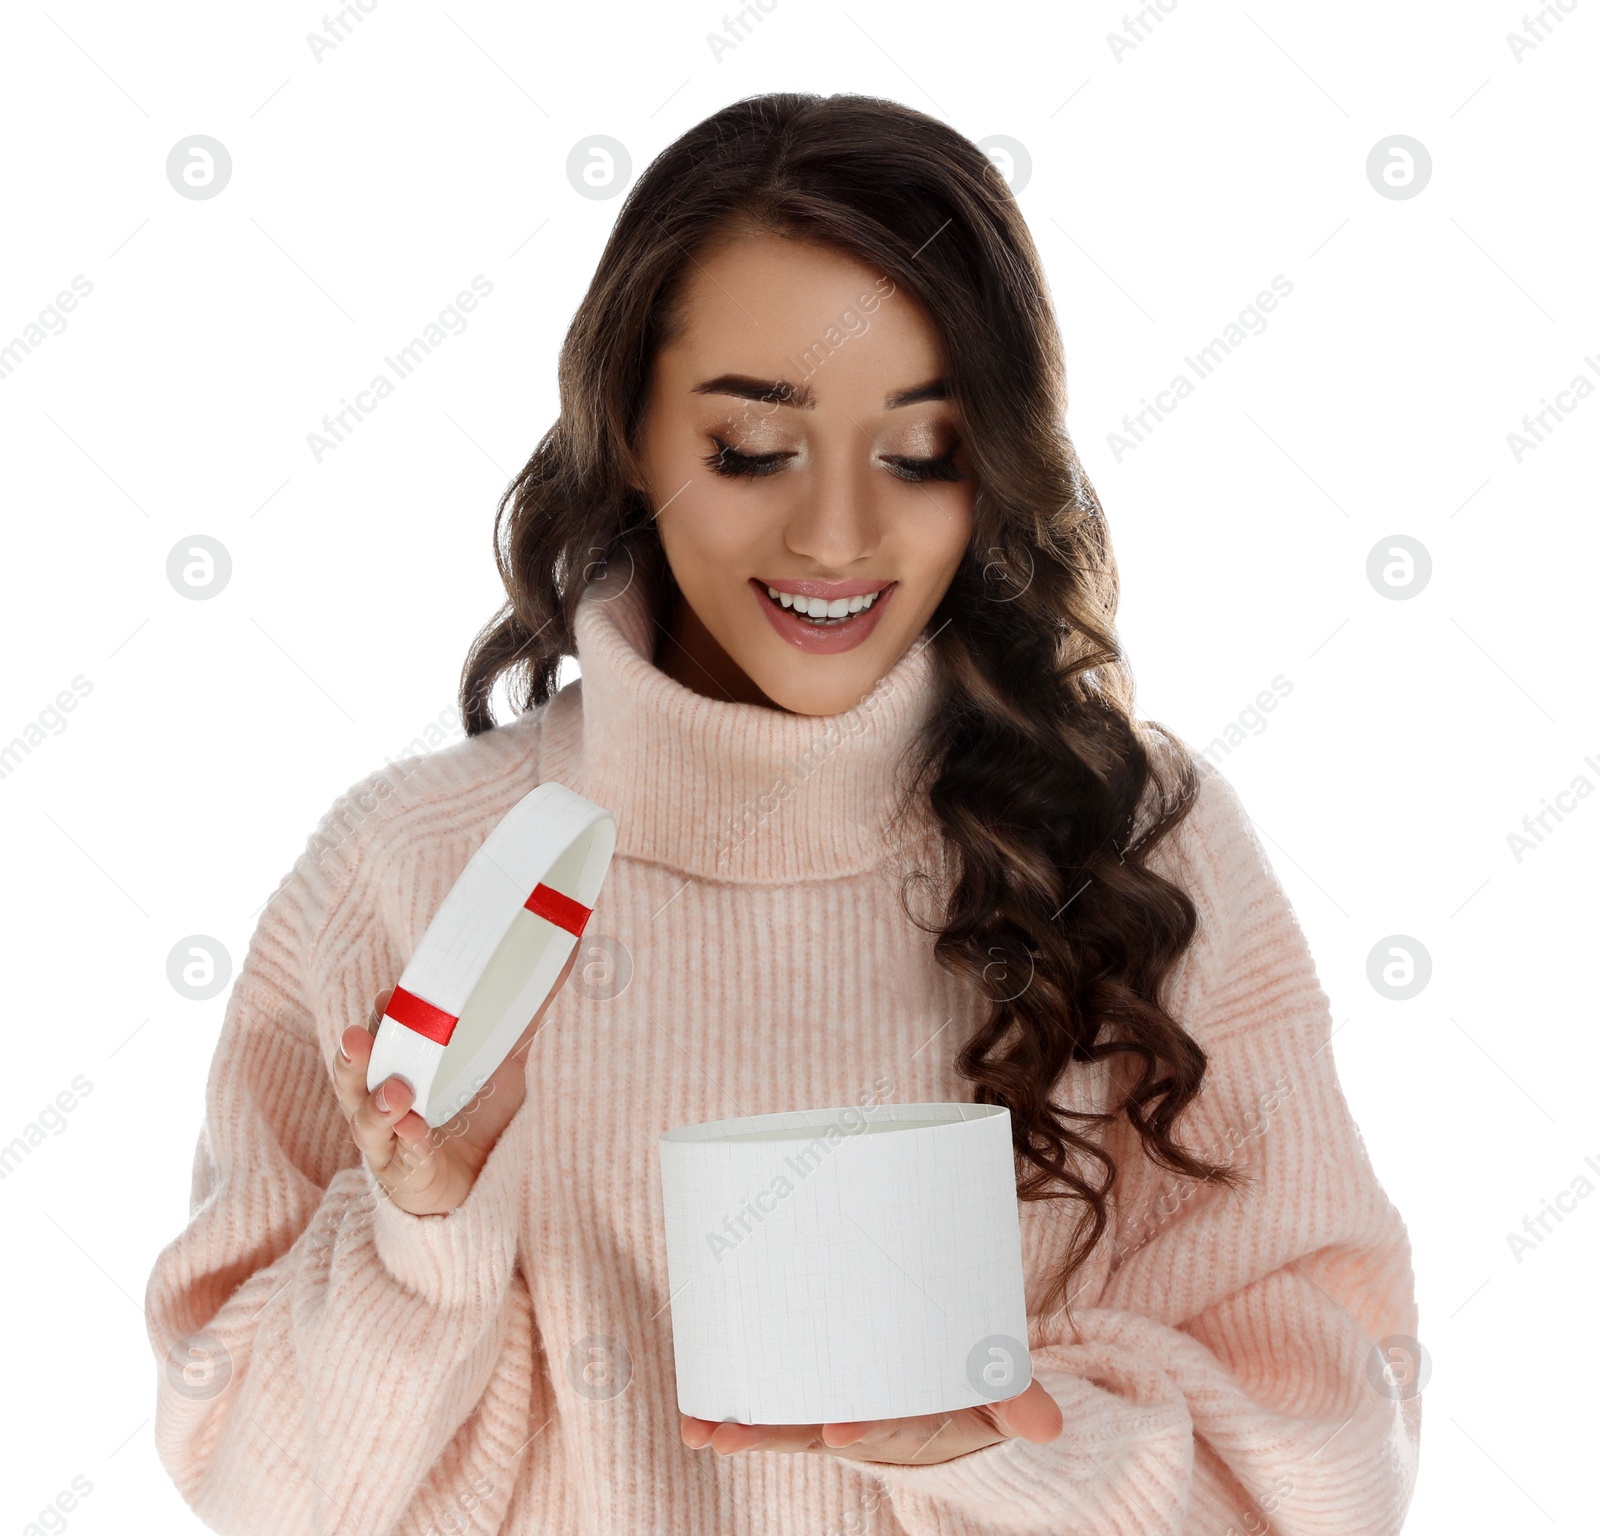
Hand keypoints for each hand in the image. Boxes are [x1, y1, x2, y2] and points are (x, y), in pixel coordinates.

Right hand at [330, 945, 576, 1215]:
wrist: (479, 1180)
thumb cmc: (478, 1115)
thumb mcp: (503, 1067)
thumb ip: (520, 1025)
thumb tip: (558, 966)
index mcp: (402, 1063)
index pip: (380, 1033)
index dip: (381, 1015)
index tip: (390, 995)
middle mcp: (381, 1097)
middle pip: (356, 1073)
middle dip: (355, 1055)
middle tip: (358, 1035)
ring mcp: (387, 1137)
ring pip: (368, 1118)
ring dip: (379, 1103)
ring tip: (396, 1090)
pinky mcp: (402, 1172)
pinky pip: (401, 1157)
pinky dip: (409, 1144)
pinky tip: (415, 1131)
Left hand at [679, 1377, 1062, 1464]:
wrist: (944, 1402)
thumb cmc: (968, 1386)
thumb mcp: (998, 1395)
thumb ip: (1015, 1400)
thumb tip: (1050, 1426)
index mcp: (912, 1421)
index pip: (887, 1425)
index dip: (861, 1428)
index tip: (835, 1430)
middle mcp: (862, 1424)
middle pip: (815, 1431)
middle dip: (774, 1434)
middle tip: (732, 1435)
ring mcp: (829, 1414)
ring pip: (782, 1425)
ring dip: (740, 1430)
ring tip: (702, 1433)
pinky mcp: (806, 1397)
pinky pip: (767, 1408)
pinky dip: (728, 1415)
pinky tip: (695, 1421)